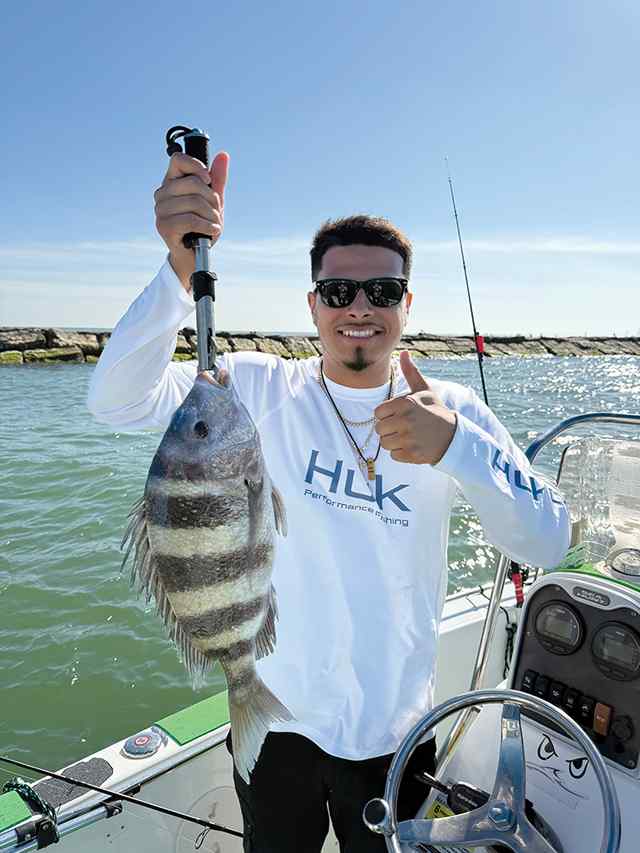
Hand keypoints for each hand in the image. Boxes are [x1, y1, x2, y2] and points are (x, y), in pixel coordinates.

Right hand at [154, 150, 229, 290]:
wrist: (195, 255)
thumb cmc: (202, 225)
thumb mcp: (213, 200)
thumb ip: (217, 179)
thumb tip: (223, 155)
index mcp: (171, 182)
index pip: (178, 160)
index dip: (196, 166)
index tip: (208, 180)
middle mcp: (162, 194)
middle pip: (193, 183)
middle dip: (213, 199)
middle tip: (216, 212)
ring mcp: (161, 210)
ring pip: (194, 202)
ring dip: (212, 215)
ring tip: (214, 224)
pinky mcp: (164, 227)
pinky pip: (191, 219)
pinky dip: (207, 226)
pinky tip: (211, 231)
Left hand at [374, 351, 456, 464]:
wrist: (453, 436)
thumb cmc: (435, 411)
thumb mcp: (424, 390)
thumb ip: (411, 372)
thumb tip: (403, 352)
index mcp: (406, 403)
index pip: (378, 412)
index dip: (386, 415)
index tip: (398, 415)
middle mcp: (406, 420)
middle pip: (379, 429)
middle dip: (389, 429)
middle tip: (403, 427)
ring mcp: (409, 438)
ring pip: (384, 443)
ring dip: (393, 442)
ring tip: (408, 436)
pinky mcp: (411, 454)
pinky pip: (393, 455)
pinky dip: (401, 453)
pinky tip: (412, 446)